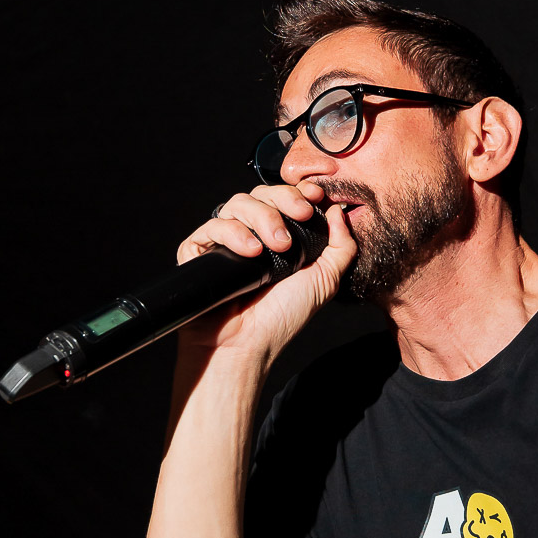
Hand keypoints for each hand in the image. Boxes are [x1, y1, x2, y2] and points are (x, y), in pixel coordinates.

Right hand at [174, 180, 356, 364]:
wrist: (246, 346)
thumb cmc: (282, 319)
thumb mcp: (325, 280)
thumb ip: (340, 245)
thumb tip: (338, 211)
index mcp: (278, 237)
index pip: (283, 198)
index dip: (297, 191)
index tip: (314, 197)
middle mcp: (250, 235)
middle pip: (261, 194)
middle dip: (284, 200)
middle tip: (301, 216)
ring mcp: (223, 242)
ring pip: (238, 203)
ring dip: (264, 217)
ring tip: (278, 246)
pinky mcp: (198, 252)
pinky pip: (212, 225)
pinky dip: (234, 232)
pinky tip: (251, 251)